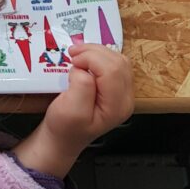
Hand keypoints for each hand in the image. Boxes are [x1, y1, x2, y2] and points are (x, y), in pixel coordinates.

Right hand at [12, 44, 132, 178]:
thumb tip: (83, 68)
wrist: (64, 137)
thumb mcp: (70, 110)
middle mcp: (125, 98)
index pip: (112, 70)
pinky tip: (85, 59)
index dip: (91, 59)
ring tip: (77, 55)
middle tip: (72, 55)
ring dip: (96, 51)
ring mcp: (122, 93)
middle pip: (118, 62)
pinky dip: (99, 55)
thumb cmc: (65, 126)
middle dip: (94, 52)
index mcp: (116, 106)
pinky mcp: (116, 87)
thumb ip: (81, 86)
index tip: (72, 62)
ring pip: (118, 59)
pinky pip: (114, 63)